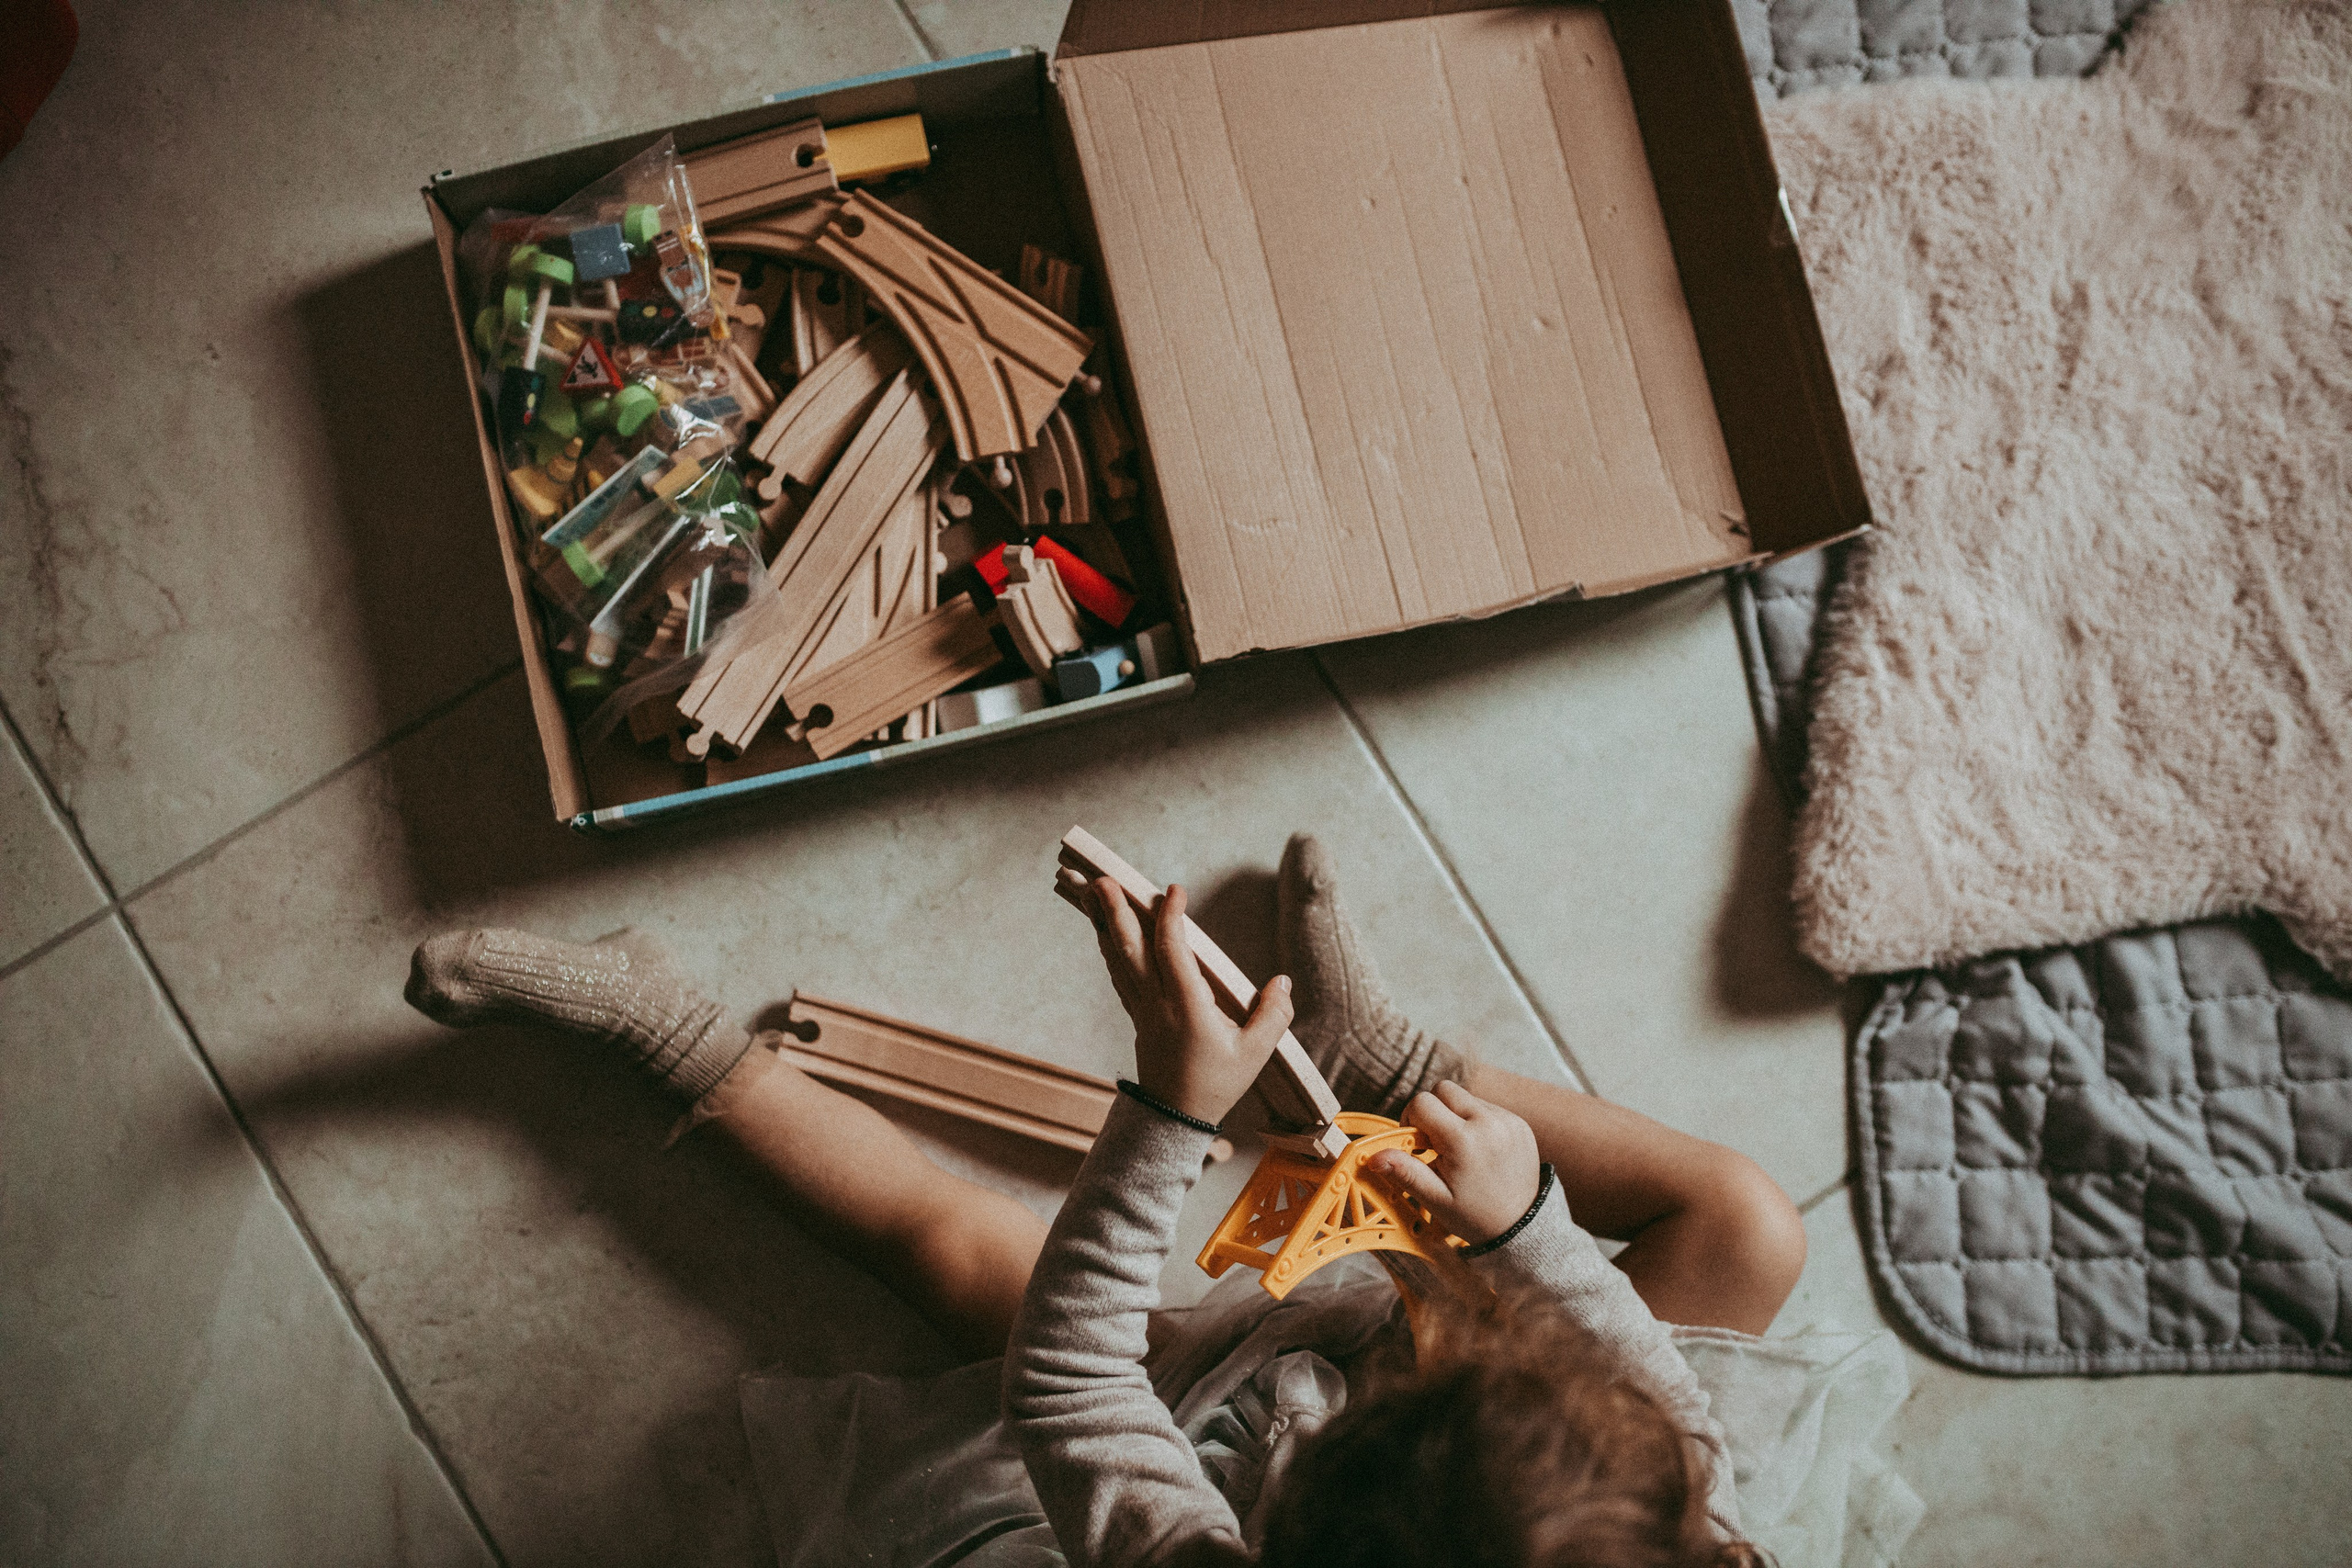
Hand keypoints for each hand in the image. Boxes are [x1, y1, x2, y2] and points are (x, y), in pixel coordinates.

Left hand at [1081, 874, 1292, 1125]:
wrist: (1175, 1120)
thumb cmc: (1217, 1085)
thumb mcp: (1255, 1054)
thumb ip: (1273, 1016)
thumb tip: (1282, 982)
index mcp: (1186, 1007)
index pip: (1172, 952)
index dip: (1171, 918)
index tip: (1174, 890)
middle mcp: (1157, 1003)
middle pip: (1130, 950)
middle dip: (1115, 913)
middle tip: (1102, 880)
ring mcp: (1142, 1009)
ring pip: (1118, 960)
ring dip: (1104, 925)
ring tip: (1091, 893)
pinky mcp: (1137, 1015)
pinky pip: (1119, 974)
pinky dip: (1111, 948)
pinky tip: (1105, 932)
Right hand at [1366, 1081, 1541, 1243]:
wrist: (1523, 1226)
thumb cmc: (1476, 1216)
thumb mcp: (1436, 1199)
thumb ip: (1405, 1173)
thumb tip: (1374, 1157)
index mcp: (1463, 1141)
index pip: (1422, 1102)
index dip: (1411, 1119)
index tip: (1418, 1144)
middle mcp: (1488, 1123)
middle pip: (1443, 1089)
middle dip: (1432, 1110)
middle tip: (1436, 1143)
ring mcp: (1507, 1120)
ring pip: (1465, 1096)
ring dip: (1455, 1115)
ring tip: (1460, 1149)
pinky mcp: (1519, 1123)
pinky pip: (1487, 1107)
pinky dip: (1476, 1121)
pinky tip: (1479, 1149)